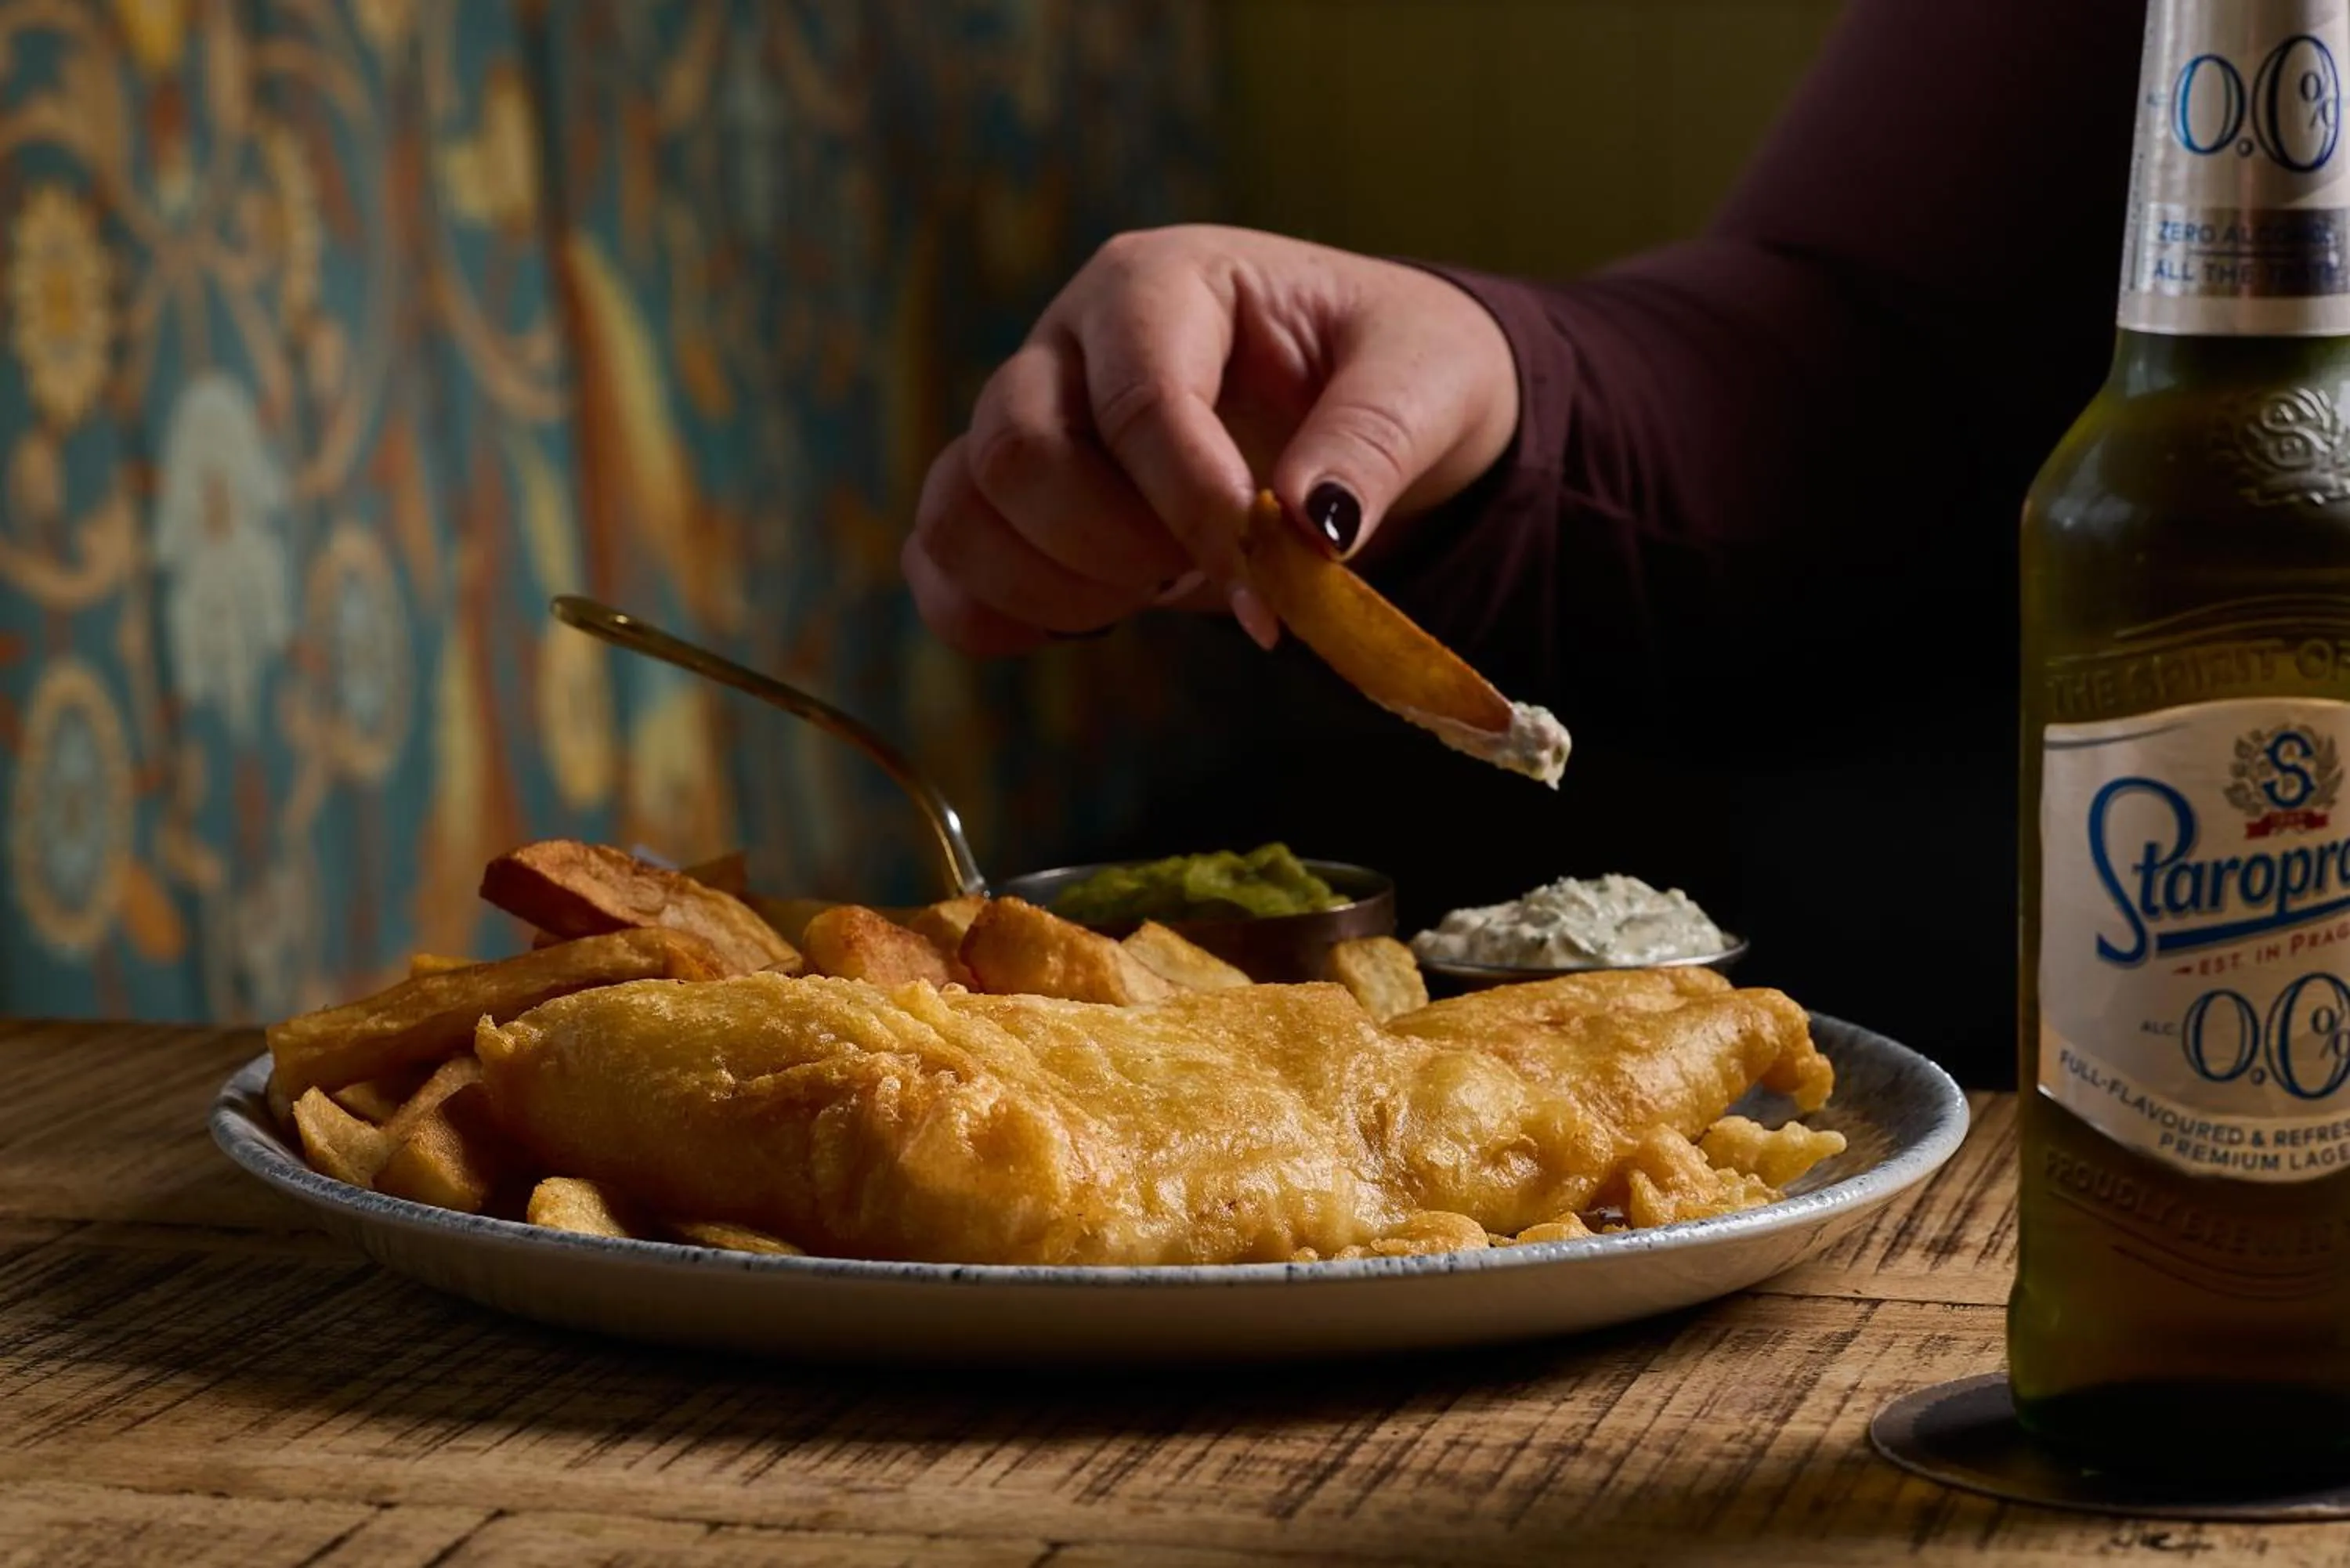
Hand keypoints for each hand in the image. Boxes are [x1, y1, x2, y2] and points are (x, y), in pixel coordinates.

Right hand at [903, 224, 1519, 654]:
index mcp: (1161, 282)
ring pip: (959, 511)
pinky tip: (1093, 618)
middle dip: (1115, 548)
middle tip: (1205, 572)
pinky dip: (999, 617)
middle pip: (1016, 453)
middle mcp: (1067, 341)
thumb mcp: (1426, 382)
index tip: (1270, 581)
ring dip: (1056, 588)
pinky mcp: (1006, 498)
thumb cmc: (1394, 369)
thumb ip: (1371, 443)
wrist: (1369, 400)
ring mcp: (1023, 418)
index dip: (1196, 507)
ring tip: (1156, 589)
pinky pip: (939, 563)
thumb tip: (1312, 527)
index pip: (1137, 399)